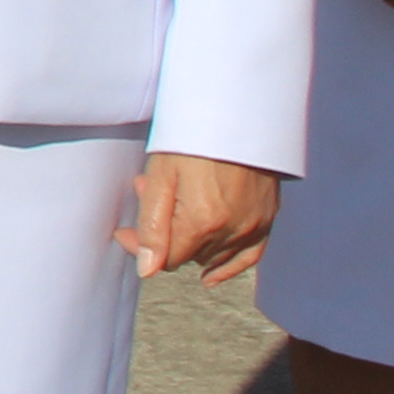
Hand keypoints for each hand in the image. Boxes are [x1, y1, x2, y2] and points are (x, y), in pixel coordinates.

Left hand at [120, 148, 279, 282]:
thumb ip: (152, 226)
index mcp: (202, 222)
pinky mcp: (267, 219)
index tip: (125, 231)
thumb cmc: (194, 141)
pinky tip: (211, 276)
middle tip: (151, 199)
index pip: (167, 259)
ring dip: (191, 241)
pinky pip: (249, 256)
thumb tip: (147, 270)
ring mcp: (253, 227)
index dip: (143, 247)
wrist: (238, 117)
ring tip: (176, 207)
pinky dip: (229, 266)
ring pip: (214, 257)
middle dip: (165, 234)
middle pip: (189, 255)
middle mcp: (232, 231)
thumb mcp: (161, 176)